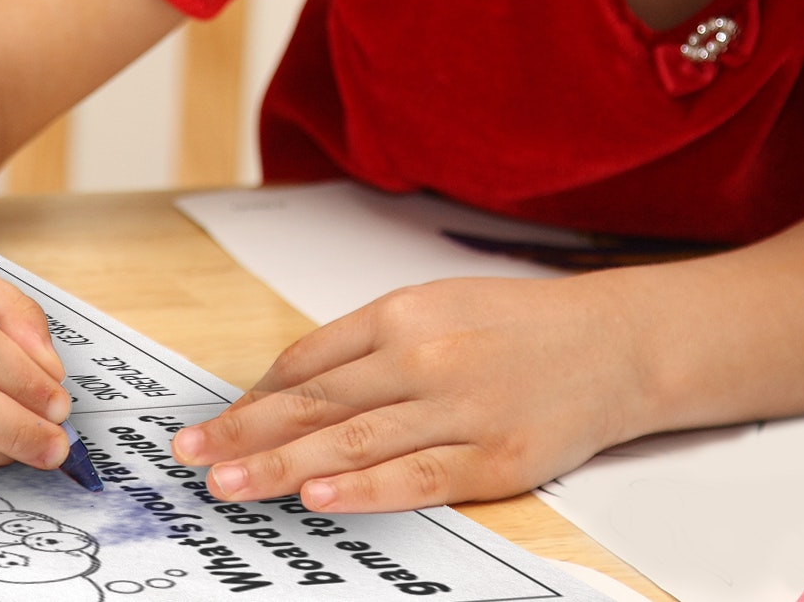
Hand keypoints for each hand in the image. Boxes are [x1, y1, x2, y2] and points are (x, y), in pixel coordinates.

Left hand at [171, 275, 641, 512]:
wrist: (612, 343)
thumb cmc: (517, 324)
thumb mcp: (438, 306)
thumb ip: (368, 345)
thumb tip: (293, 388)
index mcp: (404, 311)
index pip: (308, 358)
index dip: (253, 395)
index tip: (213, 422)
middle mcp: (425, 354)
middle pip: (317, 399)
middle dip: (246, 432)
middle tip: (191, 456)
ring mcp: (460, 406)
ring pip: (354, 440)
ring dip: (282, 465)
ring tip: (228, 484)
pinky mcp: (494, 456)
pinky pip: (418, 475)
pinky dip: (365, 489)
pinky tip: (319, 498)